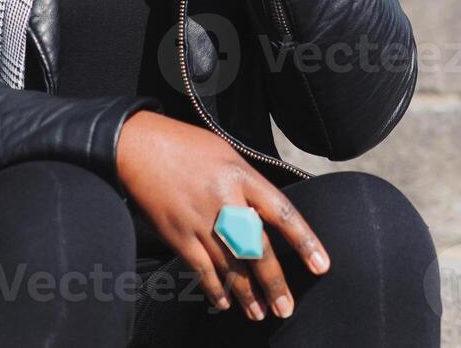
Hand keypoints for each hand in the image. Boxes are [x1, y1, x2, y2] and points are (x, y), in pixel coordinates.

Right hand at [115, 111, 330, 320]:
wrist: (138, 145)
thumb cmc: (186, 146)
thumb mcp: (227, 154)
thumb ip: (249, 184)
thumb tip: (269, 214)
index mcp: (242, 176)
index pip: (282, 213)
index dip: (304, 241)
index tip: (322, 265)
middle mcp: (224, 200)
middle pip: (256, 248)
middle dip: (273, 282)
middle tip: (285, 308)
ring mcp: (199, 220)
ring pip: (229, 265)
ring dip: (246, 294)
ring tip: (260, 314)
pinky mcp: (177, 234)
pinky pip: (201, 268)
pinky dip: (214, 288)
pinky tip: (225, 302)